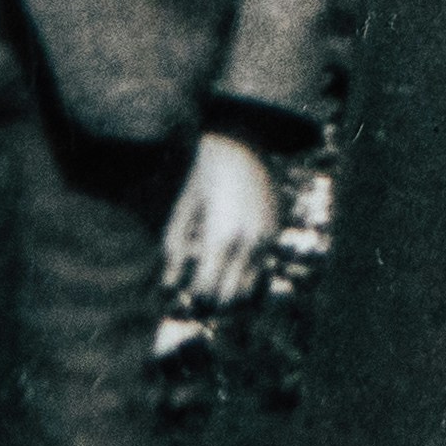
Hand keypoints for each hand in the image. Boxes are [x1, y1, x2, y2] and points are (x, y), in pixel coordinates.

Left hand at [161, 131, 277, 311]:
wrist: (241, 141)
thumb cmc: (203, 174)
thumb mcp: (181, 209)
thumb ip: (174, 249)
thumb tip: (170, 286)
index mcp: (221, 239)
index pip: (207, 292)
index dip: (192, 300)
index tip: (183, 297)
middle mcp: (249, 244)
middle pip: (232, 300)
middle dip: (212, 305)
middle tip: (198, 298)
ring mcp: (267, 240)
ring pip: (252, 292)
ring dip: (232, 297)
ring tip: (215, 287)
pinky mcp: (275, 233)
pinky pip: (263, 272)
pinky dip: (247, 279)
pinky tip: (232, 269)